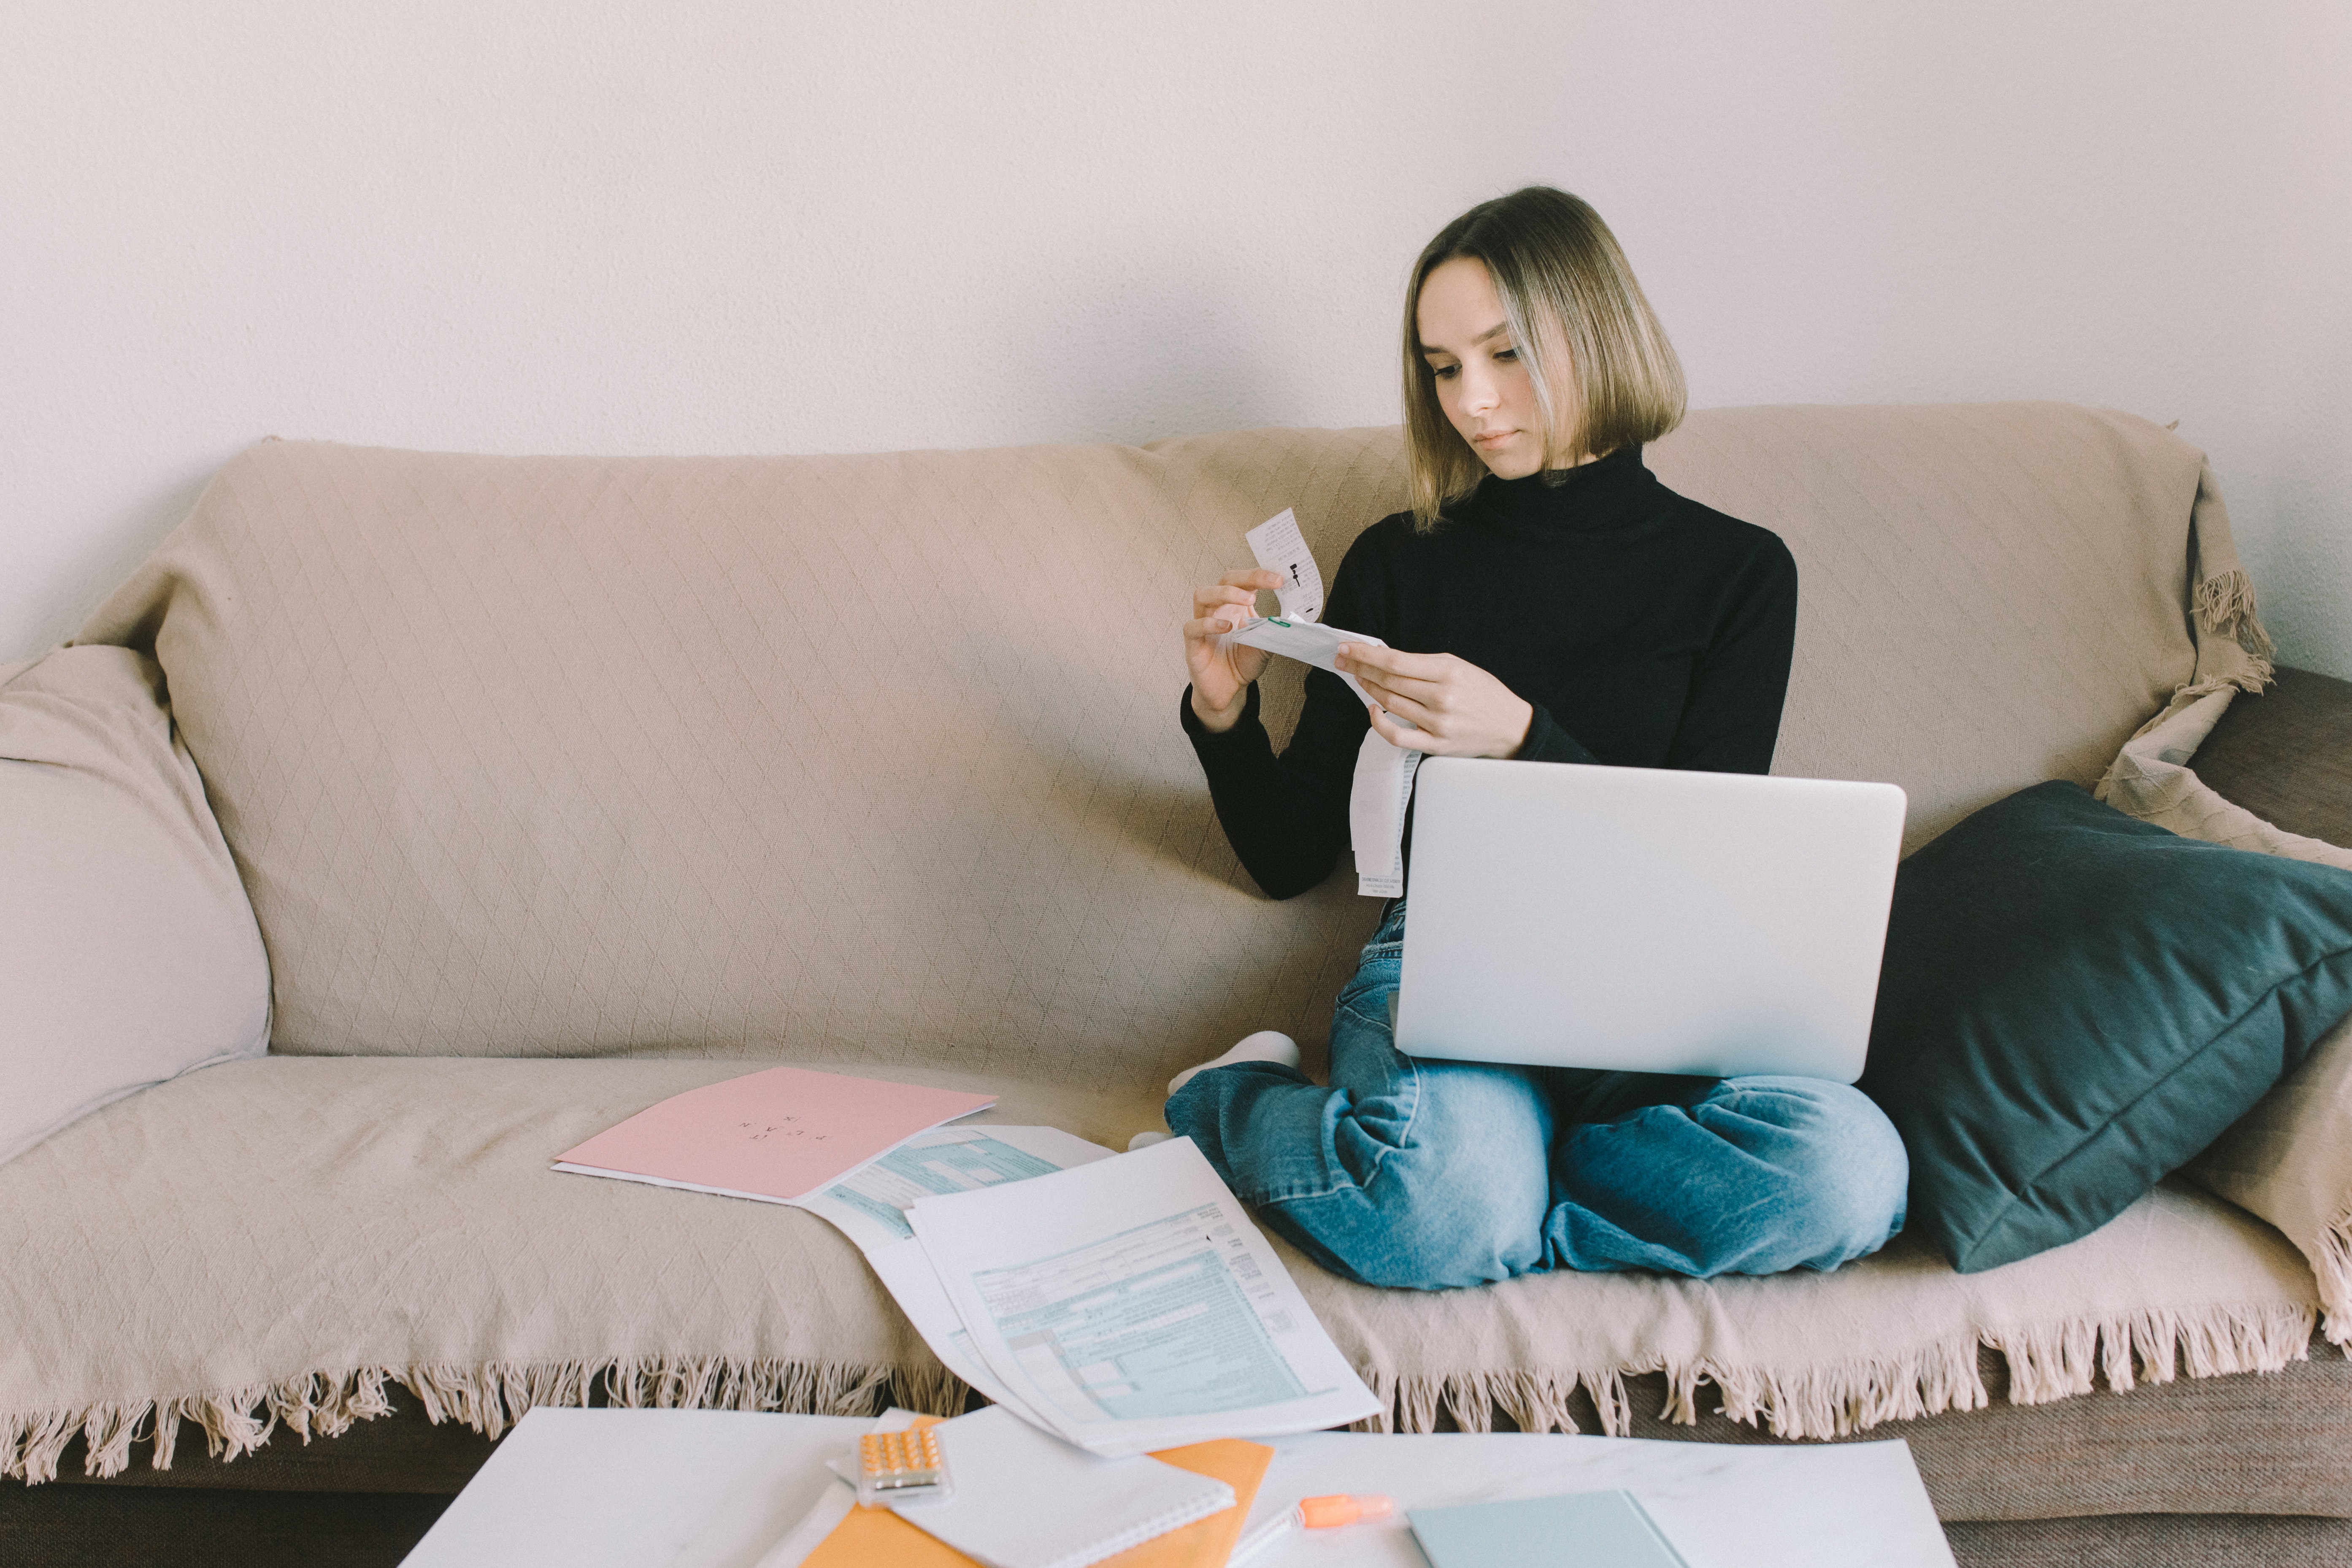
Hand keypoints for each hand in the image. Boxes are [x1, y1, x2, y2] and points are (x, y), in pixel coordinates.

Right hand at [1184, 569, 1284, 730]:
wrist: (1228, 690)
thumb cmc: (1243, 663)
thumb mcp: (1266, 645)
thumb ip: (1275, 631)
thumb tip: (1293, 620)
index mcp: (1237, 606)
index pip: (1245, 581)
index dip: (1260, 575)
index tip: (1279, 579)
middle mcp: (1219, 610)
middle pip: (1224, 580)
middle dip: (1244, 579)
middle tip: (1263, 587)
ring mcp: (1203, 623)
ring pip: (1202, 595)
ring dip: (1225, 594)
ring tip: (1246, 602)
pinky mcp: (1193, 643)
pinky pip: (1192, 627)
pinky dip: (1208, 624)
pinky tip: (1226, 628)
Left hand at [1336, 644, 1533, 757]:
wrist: (1509, 726)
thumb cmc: (1483, 693)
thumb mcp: (1459, 667)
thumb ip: (1424, 664)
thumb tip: (1386, 659)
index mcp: (1448, 672)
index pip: (1395, 661)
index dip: (1366, 654)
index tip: (1348, 648)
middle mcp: (1441, 697)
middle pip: (1388, 680)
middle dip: (1360, 668)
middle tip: (1344, 660)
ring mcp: (1437, 723)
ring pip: (1390, 703)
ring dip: (1369, 688)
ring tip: (1359, 677)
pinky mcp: (1435, 744)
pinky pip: (1397, 736)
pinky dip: (1379, 723)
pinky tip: (1373, 709)